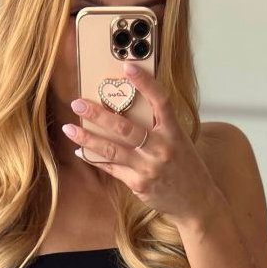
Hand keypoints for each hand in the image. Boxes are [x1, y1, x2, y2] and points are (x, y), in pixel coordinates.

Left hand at [62, 61, 221, 225]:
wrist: (196, 201)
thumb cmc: (186, 166)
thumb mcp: (180, 140)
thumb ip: (159, 125)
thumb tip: (129, 106)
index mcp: (174, 132)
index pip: (160, 101)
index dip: (144, 82)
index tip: (127, 66)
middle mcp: (161, 148)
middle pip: (125, 127)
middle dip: (98, 114)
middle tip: (77, 103)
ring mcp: (148, 167)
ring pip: (112, 150)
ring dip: (88, 138)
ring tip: (69, 129)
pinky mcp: (139, 184)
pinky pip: (112, 168)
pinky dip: (95, 158)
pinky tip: (81, 150)